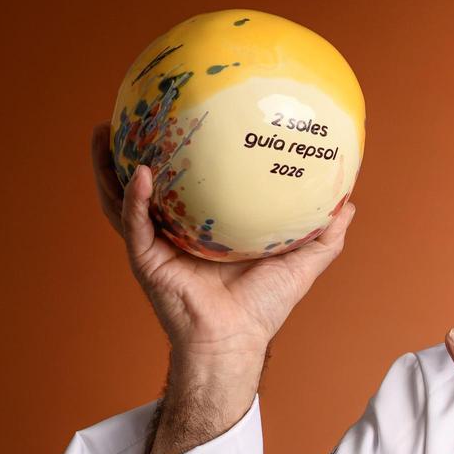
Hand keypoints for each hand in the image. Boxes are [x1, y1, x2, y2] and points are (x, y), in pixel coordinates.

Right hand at [92, 121, 355, 352]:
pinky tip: (140, 172)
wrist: (236, 339)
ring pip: (123, 198)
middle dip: (131, 150)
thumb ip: (325, 234)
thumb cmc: (264, 306)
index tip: (185, 118)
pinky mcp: (147, 260)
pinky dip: (135, 198)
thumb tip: (349, 203)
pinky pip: (135, 222)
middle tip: (128, 113)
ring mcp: (157, 244)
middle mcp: (175, 231)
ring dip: (110, 166)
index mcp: (204, 228)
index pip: (188, 184)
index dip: (182, 154)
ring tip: (104, 131)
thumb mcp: (302, 262)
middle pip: (146, 184)